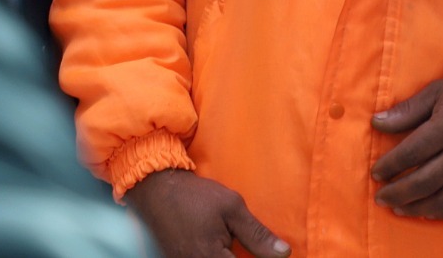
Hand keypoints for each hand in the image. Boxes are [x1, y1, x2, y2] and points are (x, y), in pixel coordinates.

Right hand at [126, 168, 289, 257]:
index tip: (275, 256)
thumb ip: (258, 235)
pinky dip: (221, 257)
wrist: (158, 192)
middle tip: (250, 249)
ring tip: (239, 248)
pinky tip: (227, 249)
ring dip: (234, 257)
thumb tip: (285, 254)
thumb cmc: (196, 196)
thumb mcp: (232, 207)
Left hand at [370, 71, 442, 219]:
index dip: (389, 165)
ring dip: (415, 208)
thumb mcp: (438, 91)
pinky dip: (441, 213)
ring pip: (441, 200)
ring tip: (398, 208)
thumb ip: (408, 110)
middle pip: (423, 182)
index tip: (375, 172)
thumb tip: (376, 122)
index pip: (411, 153)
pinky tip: (426, 211)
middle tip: (380, 196)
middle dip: (397, 193)